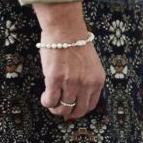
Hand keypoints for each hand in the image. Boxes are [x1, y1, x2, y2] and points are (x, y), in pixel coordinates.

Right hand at [31, 1, 102, 121]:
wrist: (66, 29)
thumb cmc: (77, 45)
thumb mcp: (91, 66)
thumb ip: (87, 82)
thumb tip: (76, 101)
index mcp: (98, 80)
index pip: (90, 106)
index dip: (78, 110)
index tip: (71, 108)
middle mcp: (87, 84)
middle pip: (77, 111)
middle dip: (67, 112)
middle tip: (59, 105)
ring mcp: (71, 83)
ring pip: (62, 109)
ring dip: (54, 107)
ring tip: (51, 97)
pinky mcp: (55, 79)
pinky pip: (50, 101)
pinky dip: (46, 101)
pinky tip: (45, 94)